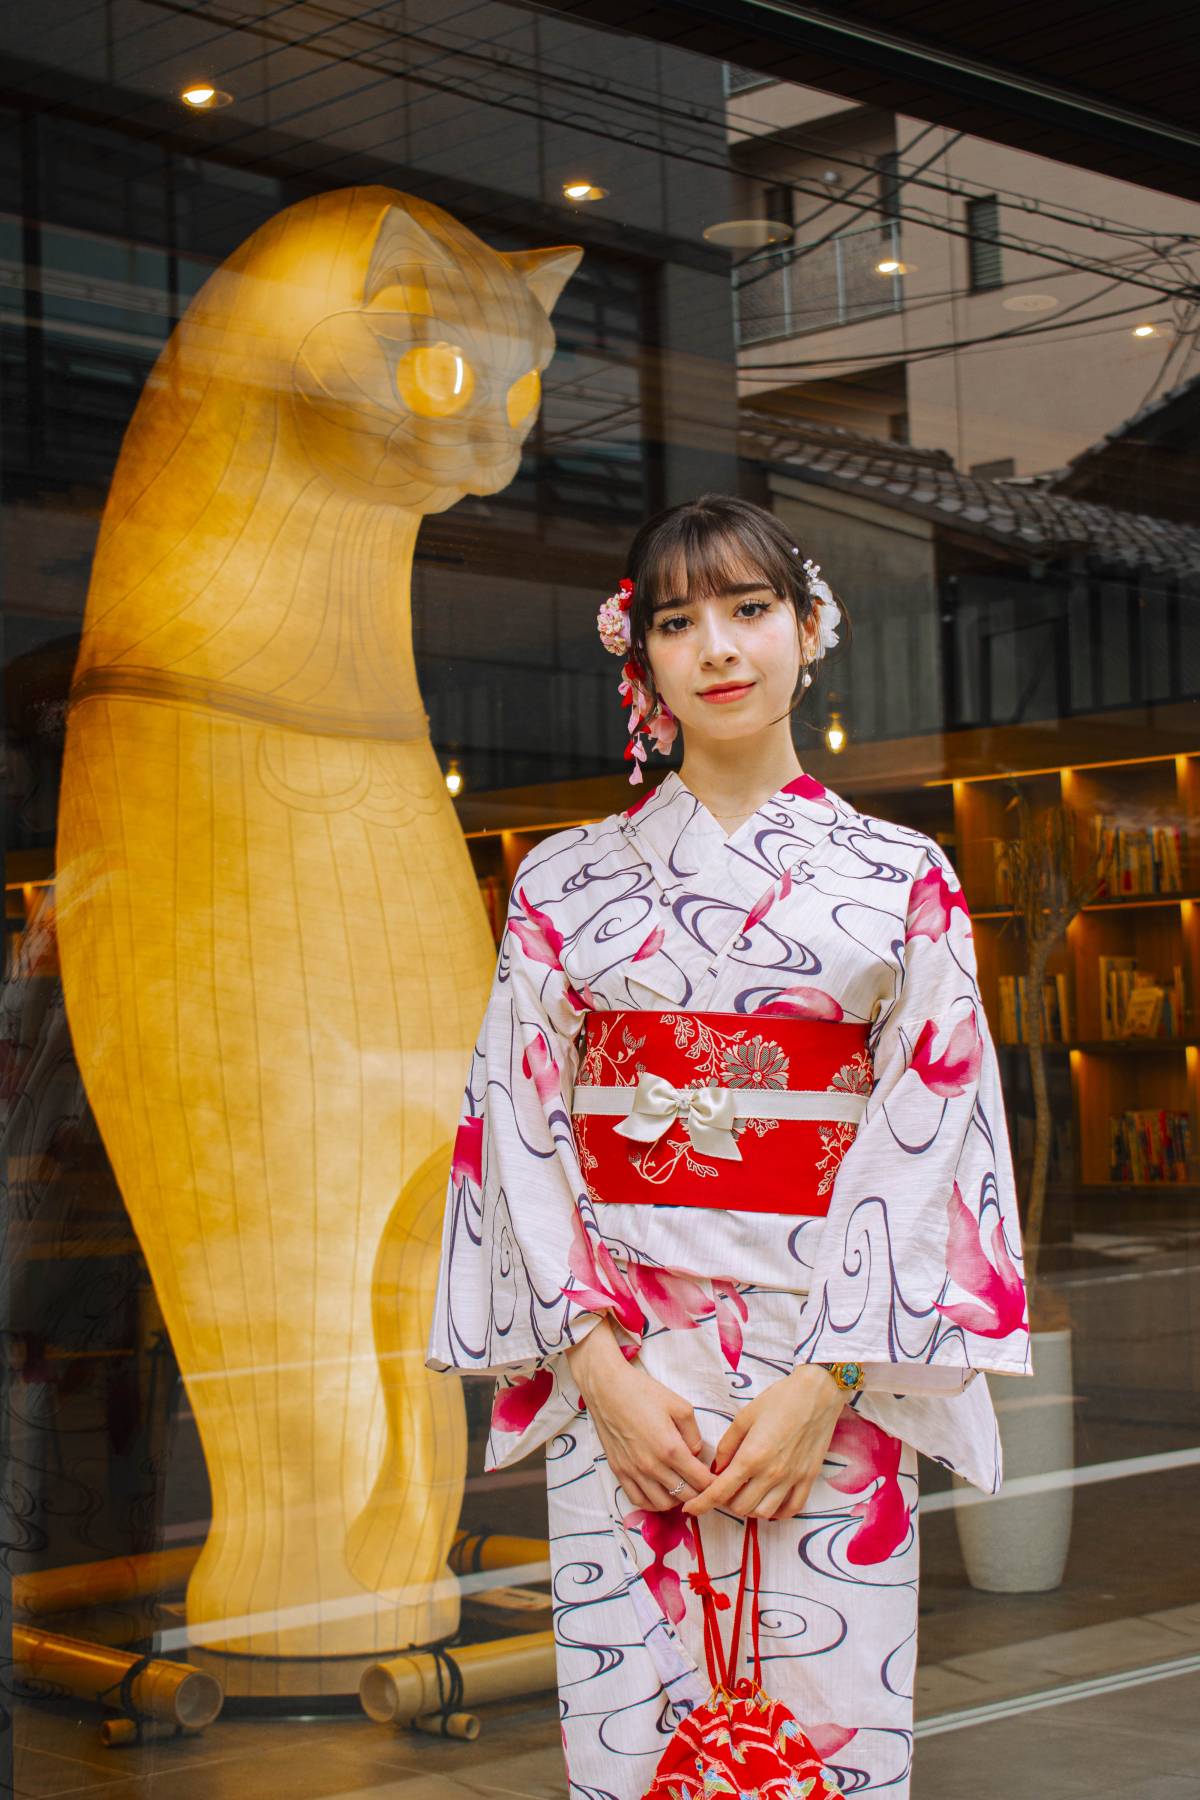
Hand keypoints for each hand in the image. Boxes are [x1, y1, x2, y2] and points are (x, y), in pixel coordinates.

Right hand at [566, 1320, 714, 1510]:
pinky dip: (653, 1503)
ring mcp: (634, 1471)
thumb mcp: (680, 1406)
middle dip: (699, 1493)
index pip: (700, 1480)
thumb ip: (694, 1434)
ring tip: (682, 1487)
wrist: (607, 1388)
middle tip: (702, 1484)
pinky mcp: (619, 1471)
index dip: (713, 1484)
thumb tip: (696, 1454)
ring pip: (663, 1504)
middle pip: (685, 1495)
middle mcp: (652, 1466)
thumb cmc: (643, 1392)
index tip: (717, 1481)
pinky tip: (660, 1492)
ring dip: (677, 1500)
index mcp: (670, 1448)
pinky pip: (639, 1500)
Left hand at [682, 1365, 844, 1521]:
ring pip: (763, 1513)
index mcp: (751, 1456)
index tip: (691, 1509)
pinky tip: (769, 1500)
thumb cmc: (779, 1400)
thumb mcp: (744, 1417)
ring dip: (750, 1507)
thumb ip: (727, 1446)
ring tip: (746, 1491)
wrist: (817, 1394)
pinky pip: (791, 1510)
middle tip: (725, 1487)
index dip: (702, 1504)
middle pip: (740, 1507)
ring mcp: (792, 1479)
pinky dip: (777, 1512)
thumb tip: (717, 1468)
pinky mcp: (809, 1479)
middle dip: (726, 1501)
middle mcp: (771, 1474)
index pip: (721, 1492)